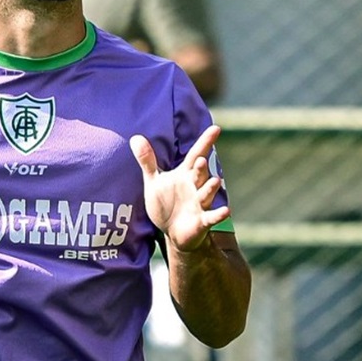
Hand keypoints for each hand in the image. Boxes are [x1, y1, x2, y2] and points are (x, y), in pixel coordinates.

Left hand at [129, 124, 229, 251]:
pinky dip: (218, 214)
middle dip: (201, 168)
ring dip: (211, 188)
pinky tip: (226, 211)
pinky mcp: (202, 221)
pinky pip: (212, 217)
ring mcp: (200, 204)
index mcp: (185, 175)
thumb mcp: (154, 181)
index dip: (205, 142)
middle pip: (200, 174)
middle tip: (201, 160)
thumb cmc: (166, 203)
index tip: (216, 128)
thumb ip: (147, 160)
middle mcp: (195, 187)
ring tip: (215, 181)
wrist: (172, 232)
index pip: (196, 154)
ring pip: (207, 194)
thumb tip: (135, 136)